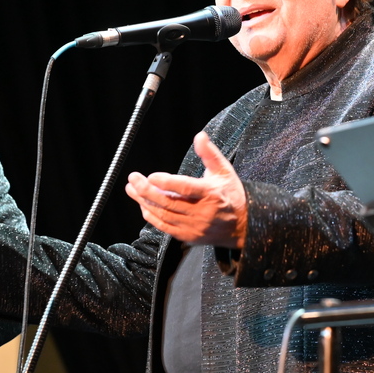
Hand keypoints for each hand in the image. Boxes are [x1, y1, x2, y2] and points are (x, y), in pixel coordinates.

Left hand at [125, 132, 247, 247]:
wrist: (241, 225)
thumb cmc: (230, 194)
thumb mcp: (224, 171)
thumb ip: (209, 153)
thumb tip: (199, 136)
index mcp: (212, 194)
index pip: (186, 188)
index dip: (167, 182)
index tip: (151, 175)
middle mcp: (203, 212)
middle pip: (169, 203)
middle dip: (147, 191)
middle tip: (133, 179)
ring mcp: (195, 226)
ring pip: (164, 215)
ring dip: (144, 202)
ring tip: (132, 189)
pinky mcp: (189, 236)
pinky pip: (165, 227)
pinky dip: (152, 216)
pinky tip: (143, 205)